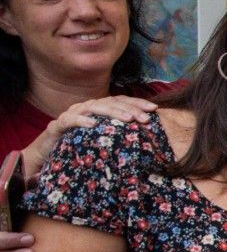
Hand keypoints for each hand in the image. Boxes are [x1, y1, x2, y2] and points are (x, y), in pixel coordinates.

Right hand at [20, 95, 158, 180]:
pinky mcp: (58, 124)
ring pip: (94, 108)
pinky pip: (71, 120)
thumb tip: (147, 137)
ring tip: (128, 119)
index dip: (137, 103)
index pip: (120, 101)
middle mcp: (86, 107)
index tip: (154, 109)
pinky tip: (94, 124)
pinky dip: (82, 120)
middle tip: (146, 118)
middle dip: (130, 109)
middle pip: (111, 103)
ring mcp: (72, 114)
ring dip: (112, 112)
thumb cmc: (79, 143)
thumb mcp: (102, 137)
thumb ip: (119, 133)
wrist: (48, 150)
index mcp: (98, 109)